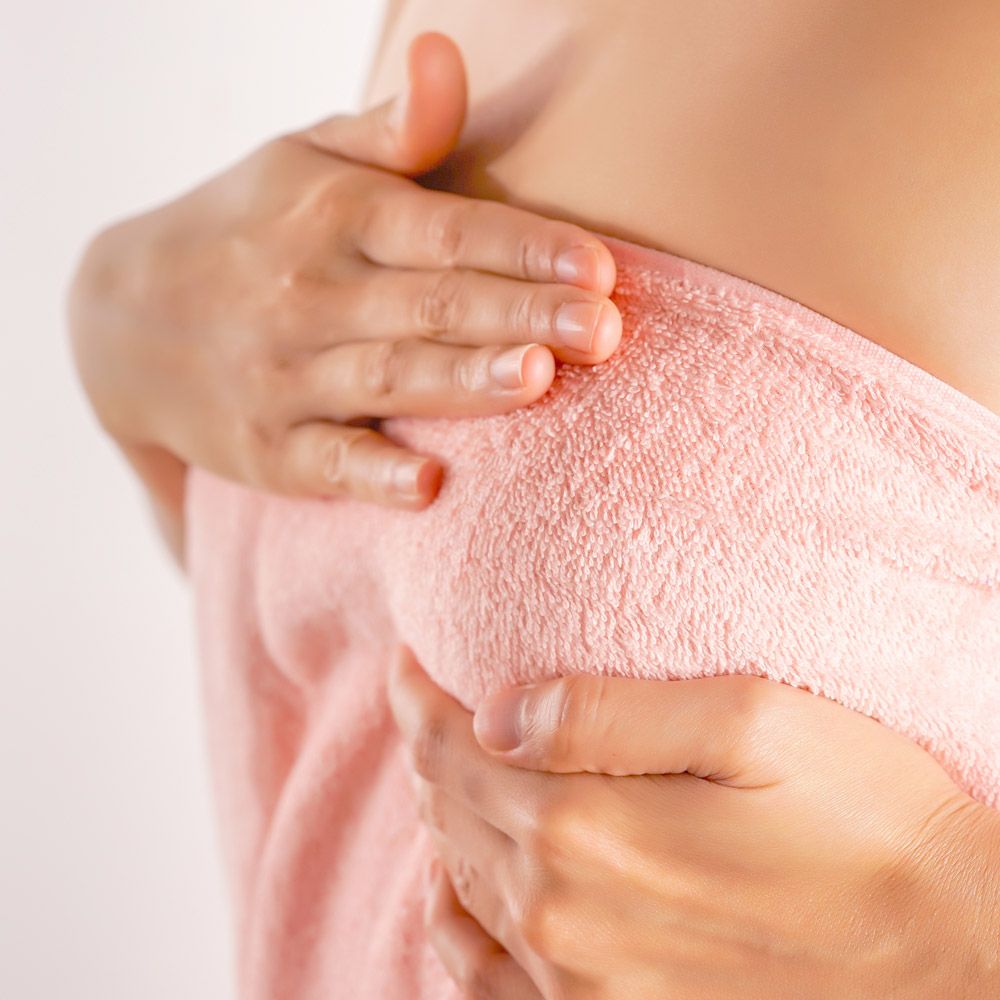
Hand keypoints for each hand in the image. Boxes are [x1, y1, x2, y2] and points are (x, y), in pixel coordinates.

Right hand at [66, 31, 619, 537]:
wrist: (124, 324)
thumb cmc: (248, 230)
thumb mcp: (303, 162)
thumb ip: (391, 132)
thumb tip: (448, 55)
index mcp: (333, 217)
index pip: (445, 230)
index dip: (525, 248)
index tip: (601, 268)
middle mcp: (310, 294)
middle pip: (431, 304)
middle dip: (520, 315)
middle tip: (605, 332)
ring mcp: (285, 377)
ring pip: (388, 377)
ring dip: (462, 379)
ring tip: (536, 379)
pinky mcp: (268, 449)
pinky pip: (326, 463)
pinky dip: (374, 474)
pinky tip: (431, 485)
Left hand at [388, 646, 999, 999]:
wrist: (954, 967)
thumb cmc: (866, 824)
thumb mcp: (753, 722)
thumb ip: (610, 712)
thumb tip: (501, 708)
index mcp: (584, 830)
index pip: (452, 748)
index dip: (418, 694)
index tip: (408, 654)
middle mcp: (560, 921)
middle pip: (449, 811)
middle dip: (428, 744)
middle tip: (426, 692)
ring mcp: (578, 992)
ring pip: (460, 884)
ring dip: (441, 816)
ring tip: (444, 762)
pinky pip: (484, 978)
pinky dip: (455, 919)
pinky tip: (457, 885)